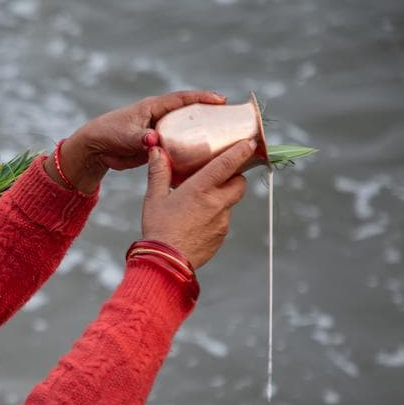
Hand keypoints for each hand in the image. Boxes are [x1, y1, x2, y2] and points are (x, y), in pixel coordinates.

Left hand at [45, 90, 225, 193]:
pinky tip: (202, 161)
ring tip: (222, 141)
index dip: (203, 98)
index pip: (183, 99)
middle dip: (209, 115)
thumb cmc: (109, 133)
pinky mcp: (157, 148)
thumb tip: (154, 140)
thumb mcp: (126, 134)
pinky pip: (177, 149)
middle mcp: (160, 118)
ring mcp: (160, 133)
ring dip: (202, 136)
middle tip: (230, 120)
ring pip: (186, 133)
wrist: (96, 149)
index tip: (221, 100)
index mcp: (154, 108)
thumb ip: (140, 137)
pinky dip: (189, 153)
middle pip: (190, 115)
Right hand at [140, 139, 253, 268]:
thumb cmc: (159, 229)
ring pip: (230, 203)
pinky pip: (223, 221)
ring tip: (200, 203)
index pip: (229, 163)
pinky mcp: (221, 236)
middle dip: (234, 176)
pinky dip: (215, 217)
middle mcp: (217, 203)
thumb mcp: (154, 198)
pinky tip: (197, 222)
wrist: (166, 262)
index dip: (241, 150)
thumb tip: (157, 152)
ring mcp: (222, 221)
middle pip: (239, 183)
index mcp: (201, 189)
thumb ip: (159, 172)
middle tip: (220, 175)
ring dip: (221, 198)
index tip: (249, 142)